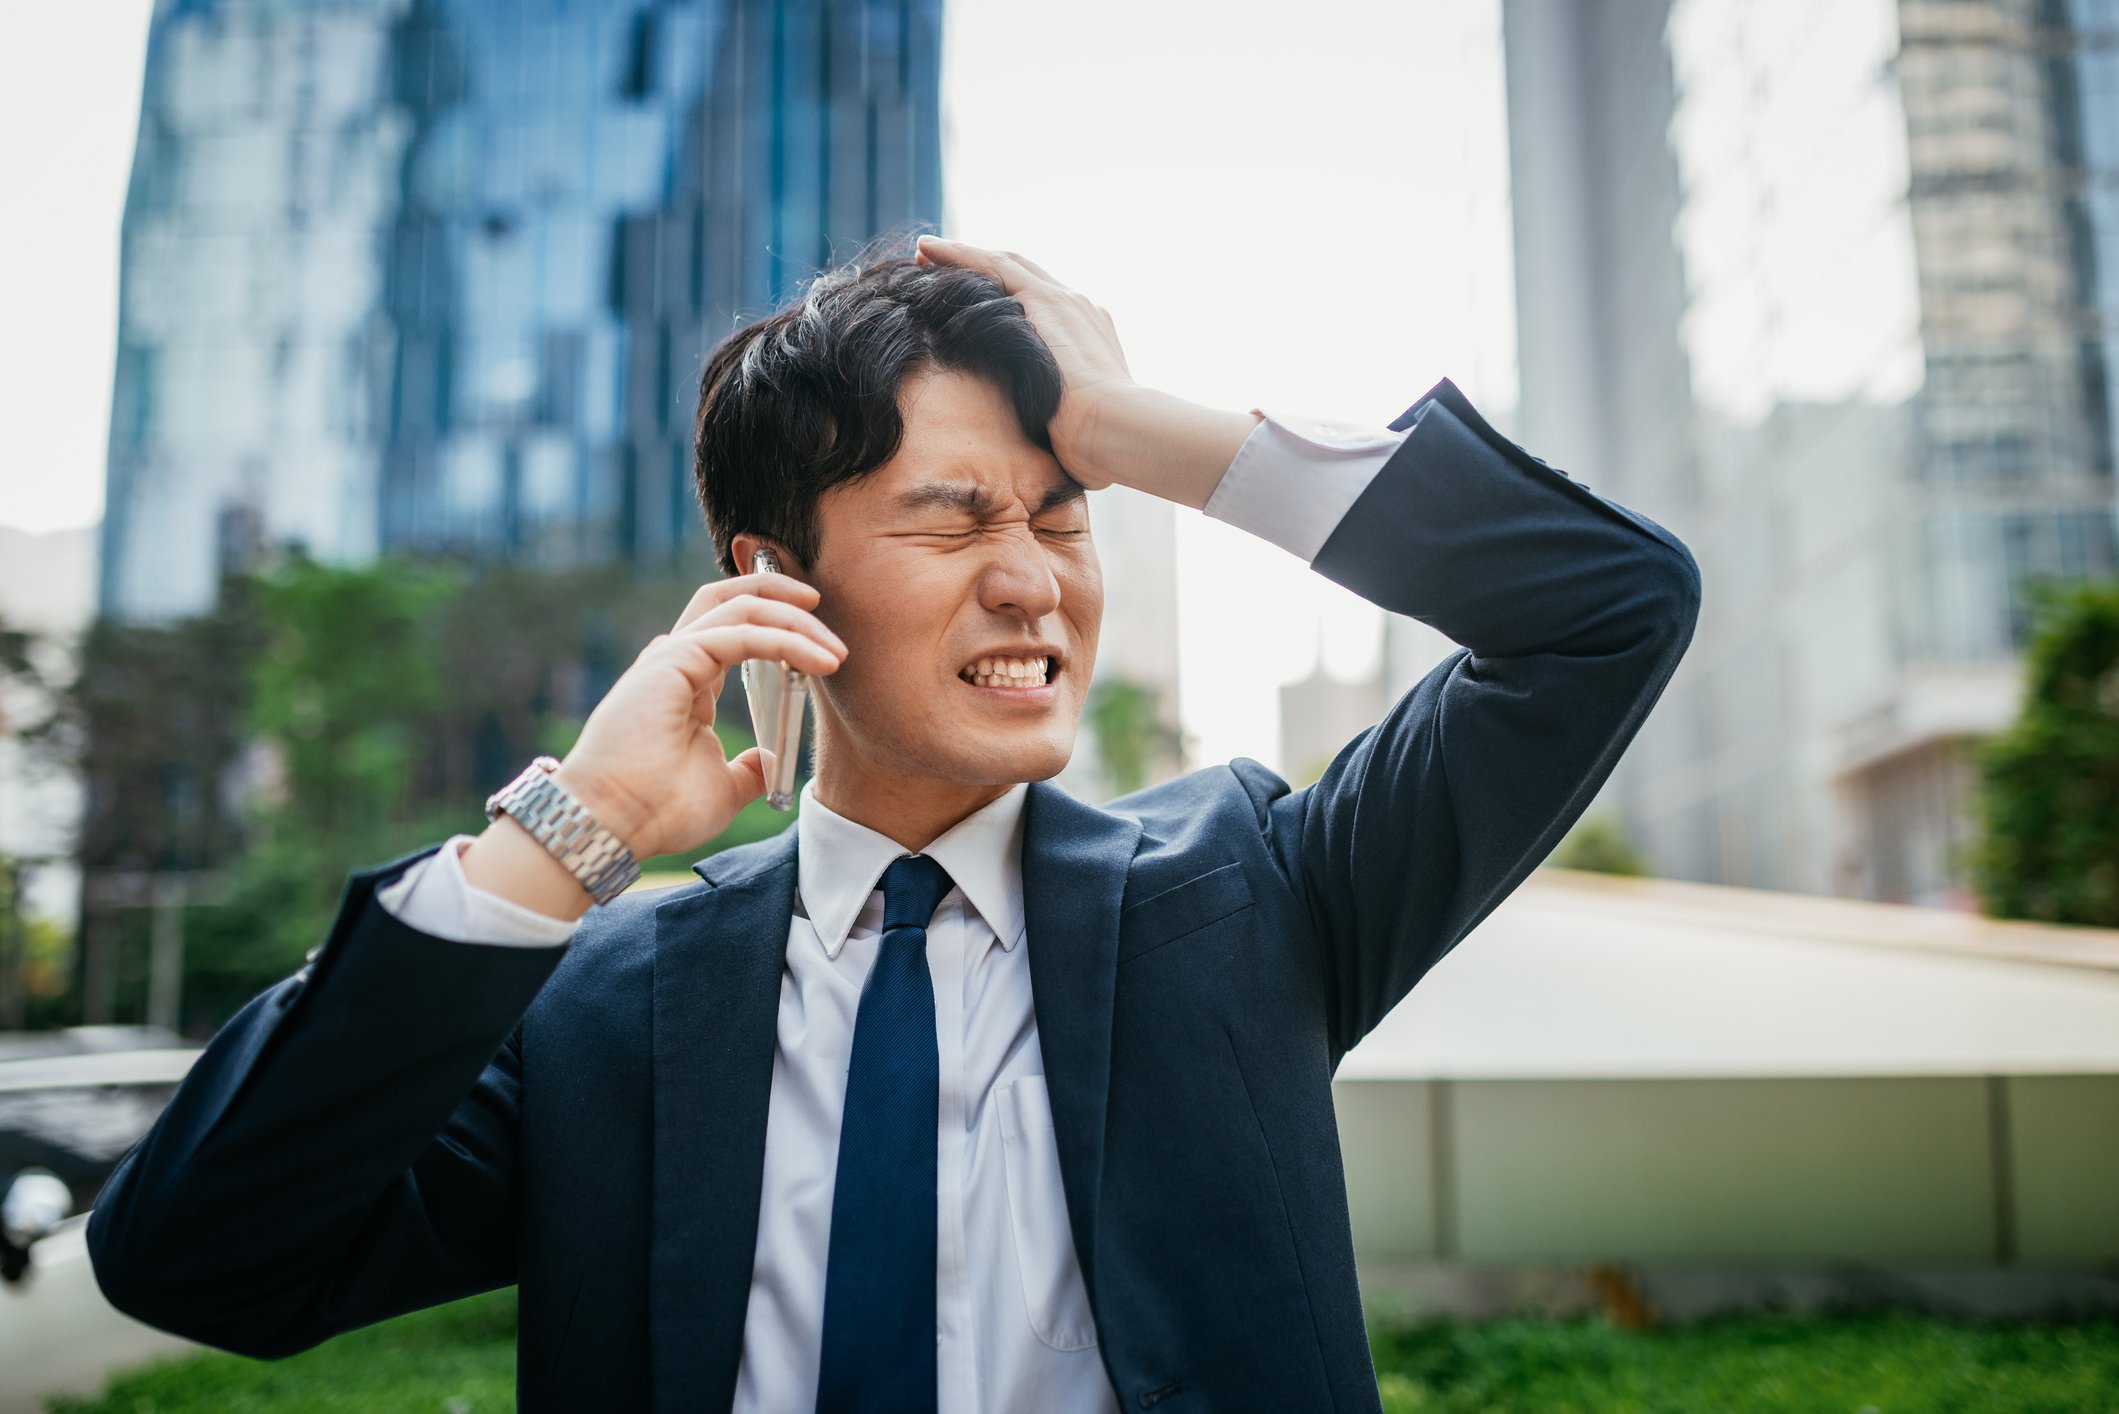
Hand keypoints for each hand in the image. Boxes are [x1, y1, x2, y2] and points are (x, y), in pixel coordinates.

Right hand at [552, 574, 846, 859]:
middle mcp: (679, 659)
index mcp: (690, 681)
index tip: (824, 643)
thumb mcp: (723, 789)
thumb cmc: (659, 811)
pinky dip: (785, 641)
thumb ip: (748, 769)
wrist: (617, 825)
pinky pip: (742, 635)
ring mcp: (673, 655)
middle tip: (830, 623)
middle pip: (734, 600)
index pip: (736, 628)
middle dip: (785, 598)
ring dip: (795, 620)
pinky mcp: (674, 660)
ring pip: (742, 608)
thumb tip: (769, 762)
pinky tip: (818, 661)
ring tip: (835, 650)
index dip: (779, 623)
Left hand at [913, 235, 1134, 489]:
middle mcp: (1077, 310)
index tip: (975, 308)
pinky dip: (958, 255)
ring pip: (1003, 265)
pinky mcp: (1042, 299)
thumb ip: (1058, 423)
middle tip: (938, 268)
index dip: (1005, 304)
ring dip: (961, 257)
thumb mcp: (1077, 431)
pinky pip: (991, 265)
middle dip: (980, 270)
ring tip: (924, 253)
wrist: (1118, 430)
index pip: (1041, 310)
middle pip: (1020, 278)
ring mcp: (1062, 301)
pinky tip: (928, 251)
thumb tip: (1045, 448)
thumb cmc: (1101, 449)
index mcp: (1088, 338)